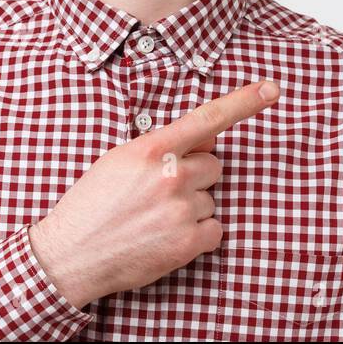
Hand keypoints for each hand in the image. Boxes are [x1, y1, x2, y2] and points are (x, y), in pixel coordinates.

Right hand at [28, 80, 280, 308]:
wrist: (70, 255)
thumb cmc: (92, 205)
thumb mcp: (120, 160)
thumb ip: (163, 146)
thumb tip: (205, 138)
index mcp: (151, 149)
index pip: (206, 118)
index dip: (243, 101)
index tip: (272, 89)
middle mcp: (171, 175)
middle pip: (213, 165)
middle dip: (195, 176)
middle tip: (159, 193)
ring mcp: (181, 209)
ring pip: (211, 199)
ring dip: (191, 208)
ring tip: (154, 219)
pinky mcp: (188, 242)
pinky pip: (215, 229)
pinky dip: (198, 235)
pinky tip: (166, 238)